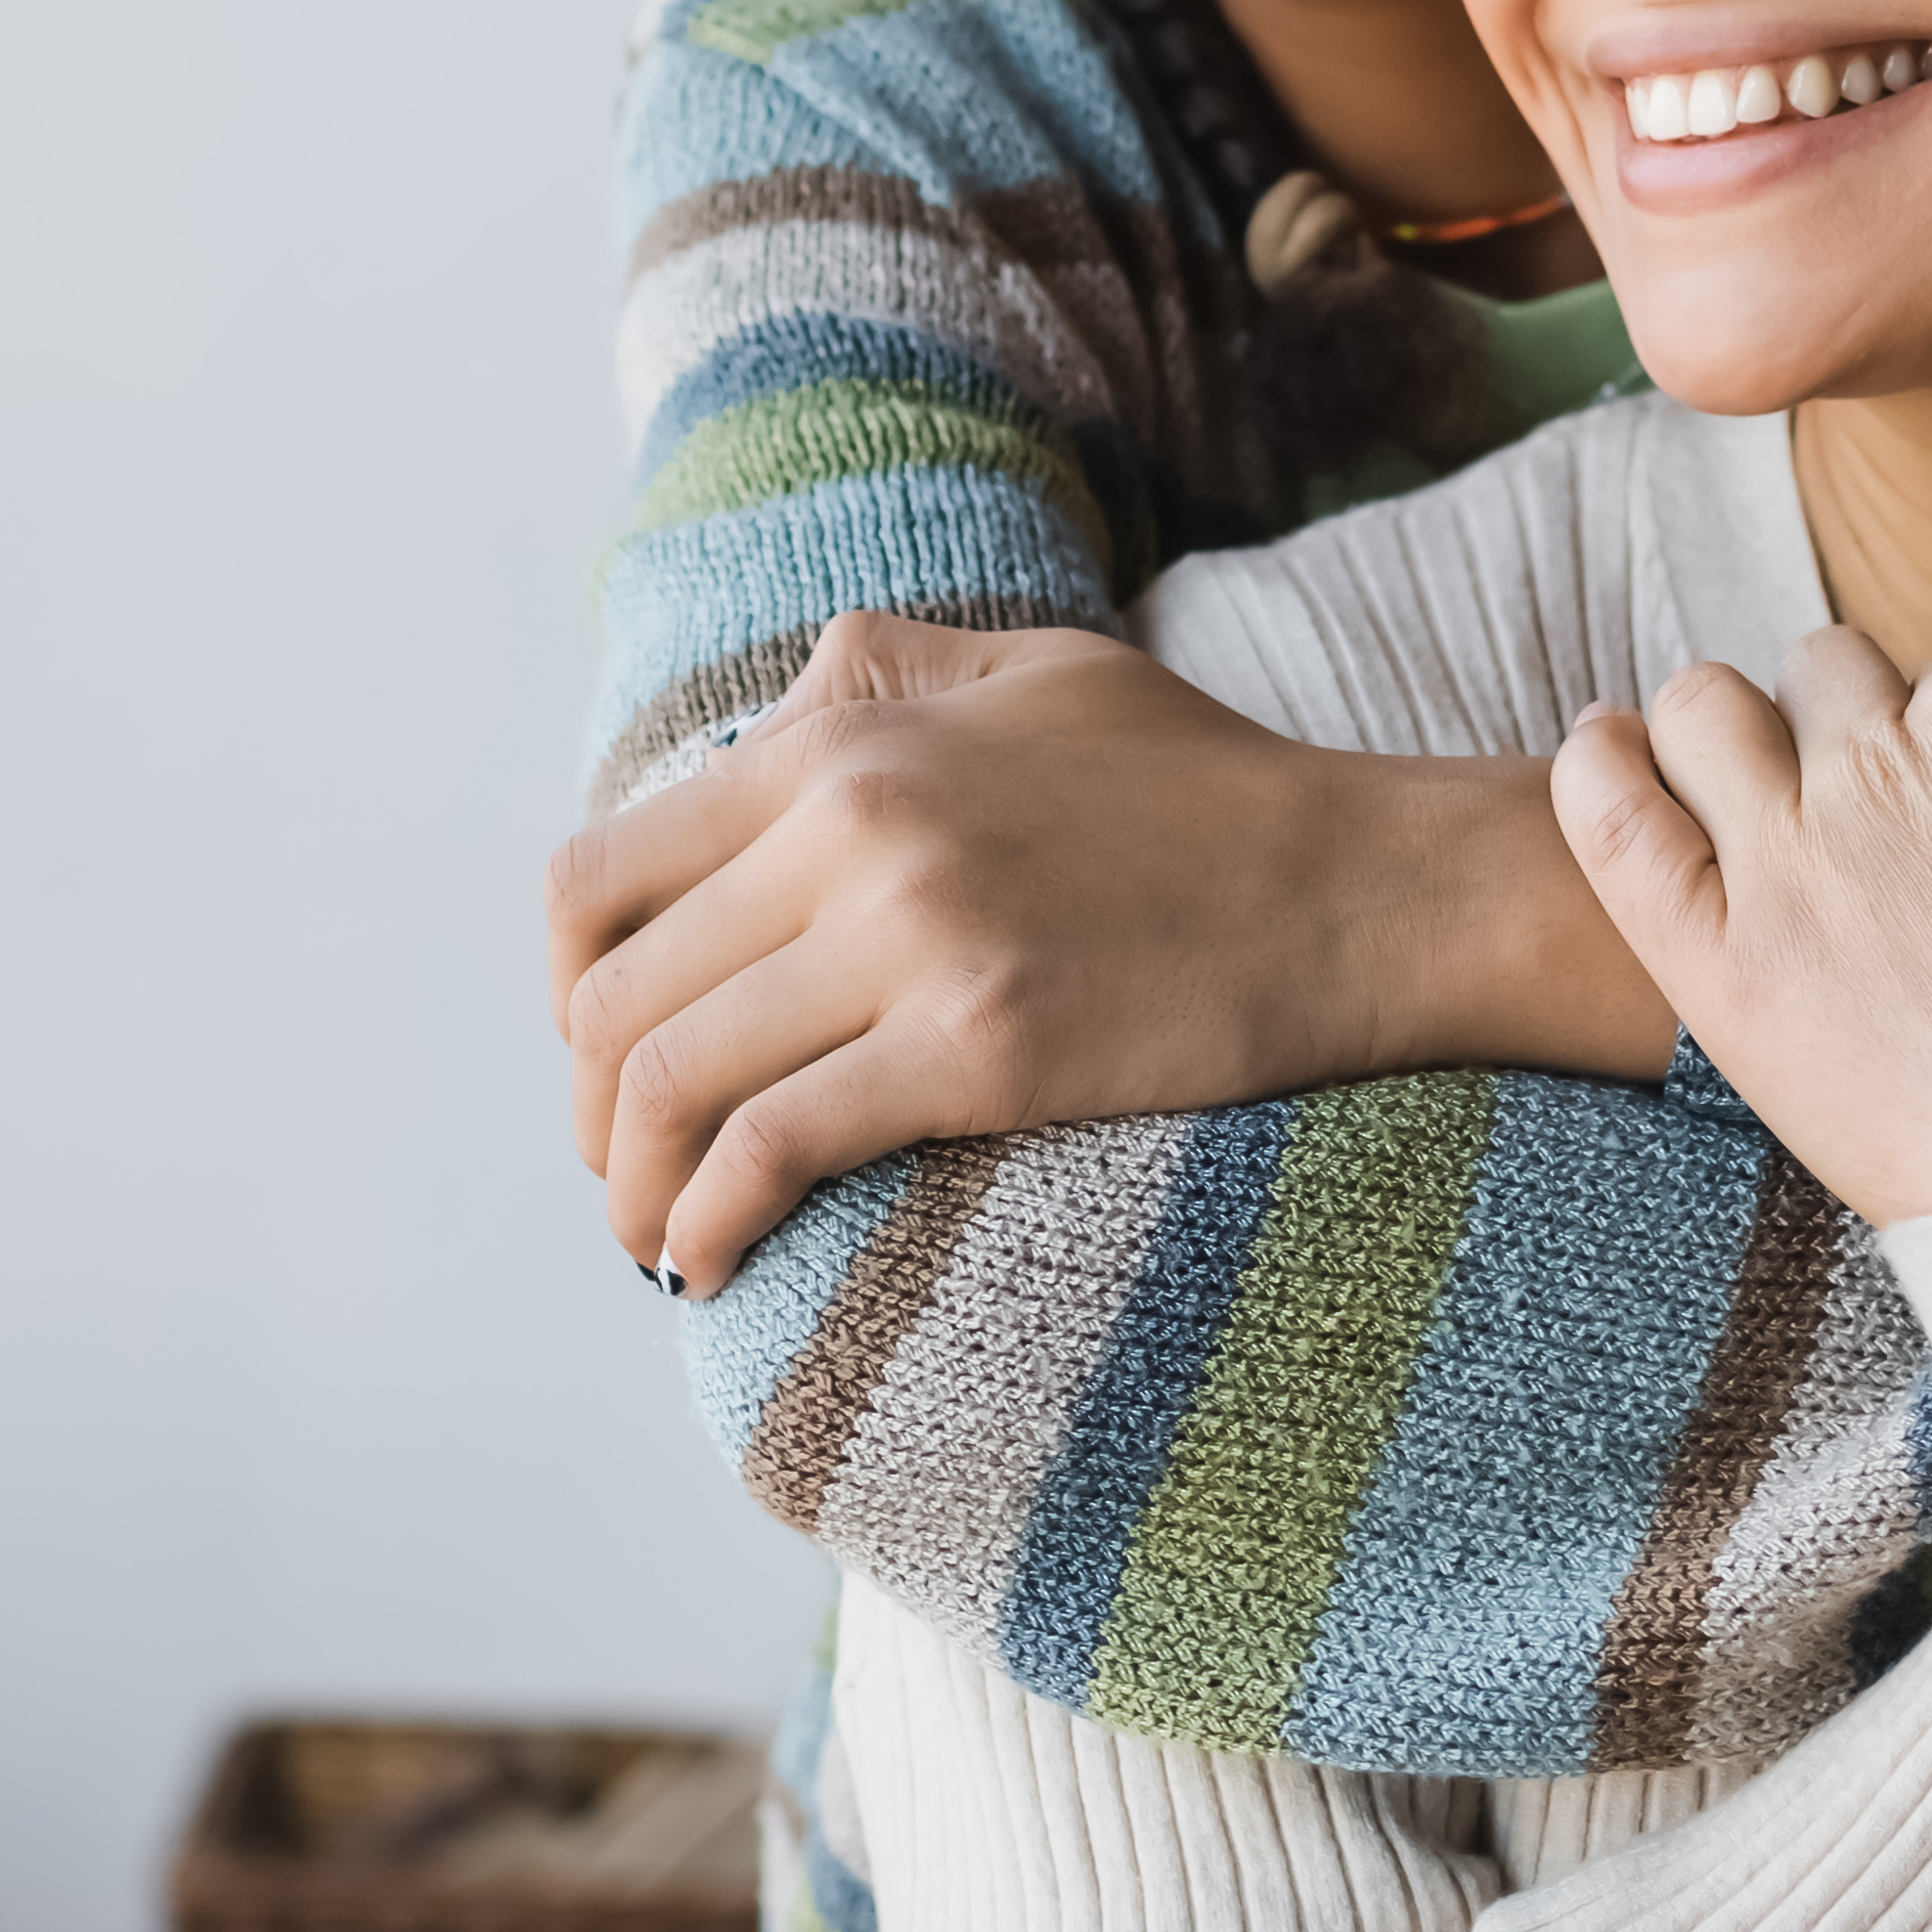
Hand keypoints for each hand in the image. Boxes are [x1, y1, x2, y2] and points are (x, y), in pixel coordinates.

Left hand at [543, 615, 1618, 1291]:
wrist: (1362, 887)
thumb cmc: (1207, 787)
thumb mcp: (1030, 668)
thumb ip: (877, 675)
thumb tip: (759, 723)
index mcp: (840, 740)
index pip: (603, 878)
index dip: (569, 992)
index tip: (601, 1057)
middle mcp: (852, 828)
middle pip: (618, 1001)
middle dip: (592, 1111)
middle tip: (630, 1171)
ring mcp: (913, 940)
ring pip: (672, 1083)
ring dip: (633, 1187)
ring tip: (659, 1238)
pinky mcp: (978, 1051)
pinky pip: (773, 1150)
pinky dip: (710, 1220)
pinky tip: (712, 1263)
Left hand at [1549, 628, 1931, 1228]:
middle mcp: (1878, 763)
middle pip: (1825, 677)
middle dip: (1852, 725)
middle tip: (1887, 823)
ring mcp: (1785, 862)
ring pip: (1705, 711)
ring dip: (1722, 726)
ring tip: (1737, 778)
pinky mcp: (1717, 964)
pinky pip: (1611, 819)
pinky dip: (1596, 768)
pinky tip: (1605, 752)